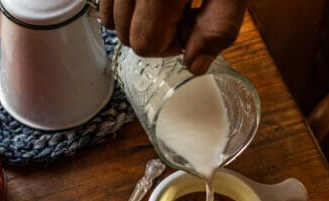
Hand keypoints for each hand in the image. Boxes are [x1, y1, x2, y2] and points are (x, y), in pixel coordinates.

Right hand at [100, 0, 246, 74]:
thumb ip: (218, 29)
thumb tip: (195, 66)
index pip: (144, 45)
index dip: (171, 45)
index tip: (190, 27)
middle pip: (124, 35)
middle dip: (154, 33)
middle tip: (182, 12)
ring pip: (109, 18)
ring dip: (136, 19)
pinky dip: (124, 3)